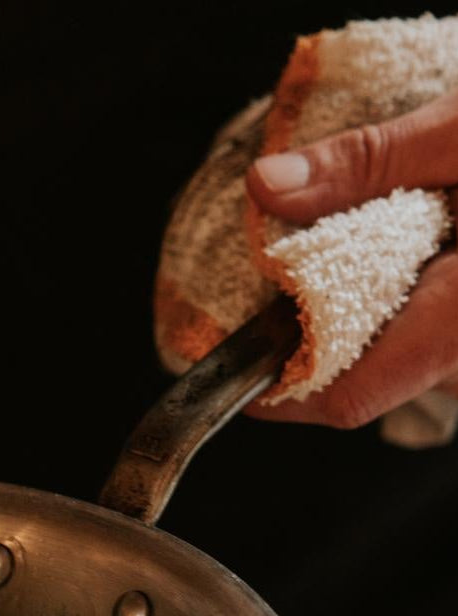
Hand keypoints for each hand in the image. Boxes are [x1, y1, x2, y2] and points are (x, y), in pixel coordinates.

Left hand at [246, 88, 457, 429]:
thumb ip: (372, 164)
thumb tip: (271, 190)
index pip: (345, 399)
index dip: (276, 391)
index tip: (230, 361)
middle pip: (366, 381)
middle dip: (313, 345)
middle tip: (281, 288)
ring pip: (404, 359)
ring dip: (361, 319)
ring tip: (353, 254)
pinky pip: (438, 337)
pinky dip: (406, 302)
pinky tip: (413, 249)